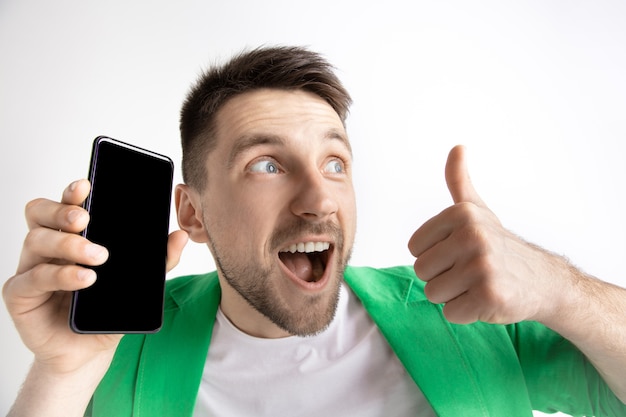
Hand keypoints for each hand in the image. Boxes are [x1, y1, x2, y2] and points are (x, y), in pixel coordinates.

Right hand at [3, 179, 188, 375]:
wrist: (88, 351)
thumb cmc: (107, 309)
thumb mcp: (138, 283)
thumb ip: (159, 260)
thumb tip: (179, 235)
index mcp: (72, 235)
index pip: (66, 203)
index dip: (72, 192)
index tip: (87, 186)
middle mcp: (47, 246)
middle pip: (40, 212)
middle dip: (63, 211)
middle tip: (87, 220)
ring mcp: (31, 268)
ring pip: (36, 240)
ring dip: (69, 245)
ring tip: (98, 257)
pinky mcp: (20, 294)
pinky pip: (33, 278)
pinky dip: (61, 275)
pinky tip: (84, 279)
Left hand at [408, 145, 559, 324]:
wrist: (543, 281)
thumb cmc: (499, 245)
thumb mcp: (477, 210)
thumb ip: (458, 181)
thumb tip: (457, 147)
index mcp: (461, 214)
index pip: (414, 248)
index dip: (434, 256)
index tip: (458, 253)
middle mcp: (472, 236)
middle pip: (421, 271)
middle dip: (442, 278)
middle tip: (469, 272)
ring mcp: (482, 266)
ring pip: (433, 294)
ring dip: (453, 296)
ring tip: (477, 285)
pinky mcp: (490, 296)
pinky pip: (451, 313)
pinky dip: (467, 313)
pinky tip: (486, 300)